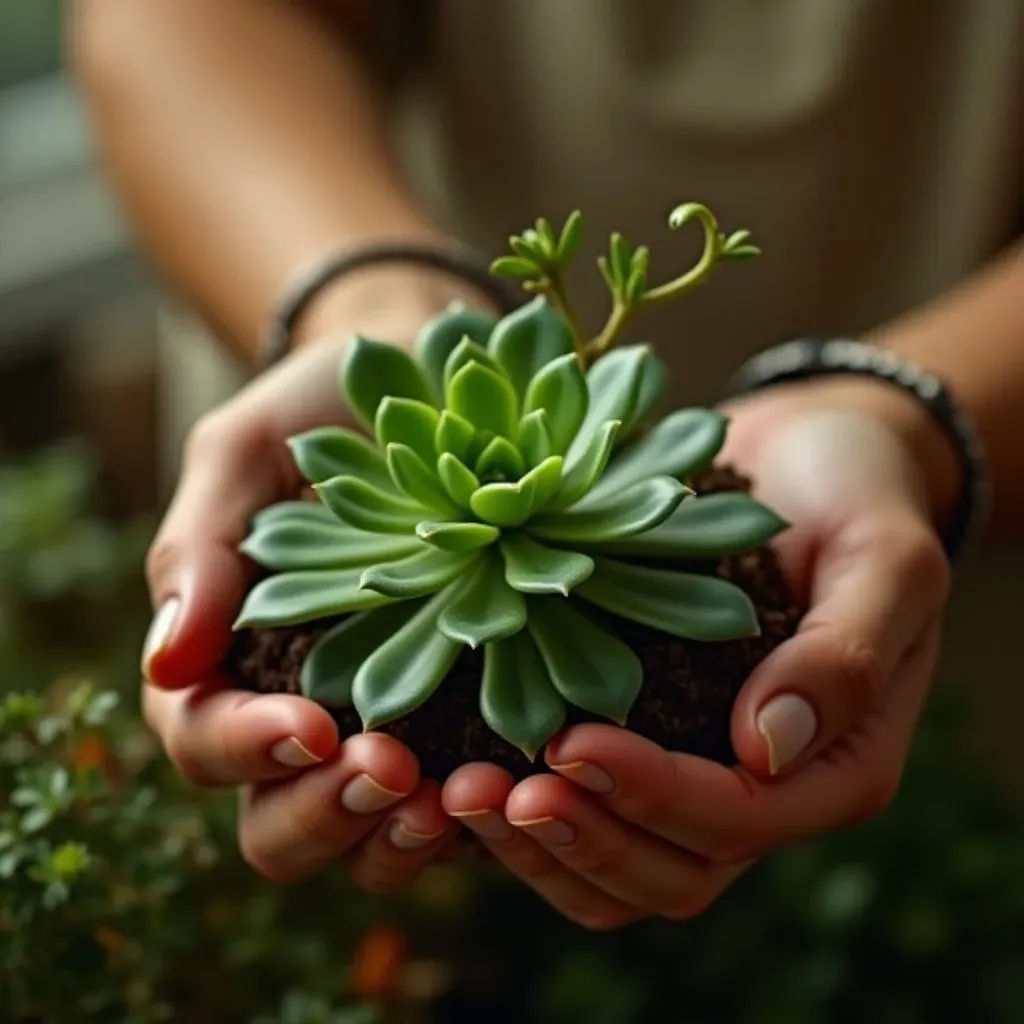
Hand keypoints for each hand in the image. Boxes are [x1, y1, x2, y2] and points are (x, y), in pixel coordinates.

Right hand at [141, 269, 488, 889]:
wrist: (430, 390)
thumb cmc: (322, 415)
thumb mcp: (245, 454)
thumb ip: (198, 549)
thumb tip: (167, 665)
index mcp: (225, 662)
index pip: (201, 739)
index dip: (245, 749)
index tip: (311, 725)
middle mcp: (299, 714)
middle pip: (276, 824)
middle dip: (324, 815)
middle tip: (392, 770)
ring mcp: (382, 729)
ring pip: (363, 842)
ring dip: (399, 838)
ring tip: (457, 795)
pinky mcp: (459, 727)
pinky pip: (454, 808)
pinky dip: (474, 816)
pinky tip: (511, 784)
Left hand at [441, 377, 954, 928]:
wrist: (809, 457)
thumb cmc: (858, 494)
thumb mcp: (884, 556)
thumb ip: (845, 653)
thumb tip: (768, 749)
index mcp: (835, 764)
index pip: (739, 819)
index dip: (653, 796)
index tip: (571, 741)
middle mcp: (764, 786)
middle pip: (670, 870)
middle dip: (579, 837)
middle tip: (489, 789)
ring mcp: (698, 767)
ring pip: (618, 865)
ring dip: (537, 845)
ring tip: (459, 790)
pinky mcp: (646, 735)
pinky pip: (584, 808)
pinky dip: (523, 810)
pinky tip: (457, 765)